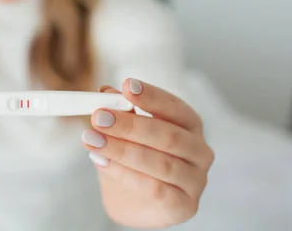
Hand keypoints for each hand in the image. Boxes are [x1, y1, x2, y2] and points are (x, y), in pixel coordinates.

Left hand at [82, 79, 213, 228]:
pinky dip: (125, 174)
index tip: (126, 86)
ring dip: (122, 149)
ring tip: (92, 139)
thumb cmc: (133, 160)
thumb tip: (106, 92)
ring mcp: (195, 180)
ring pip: (161, 163)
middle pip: (168, 135)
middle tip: (99, 117)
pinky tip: (101, 161)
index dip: (151, 96)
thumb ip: (119, 112)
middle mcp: (199, 151)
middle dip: (130, 125)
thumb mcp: (123, 132)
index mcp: (189, 125)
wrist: (132, 201)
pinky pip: (155, 189)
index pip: (175, 107)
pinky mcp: (184, 205)